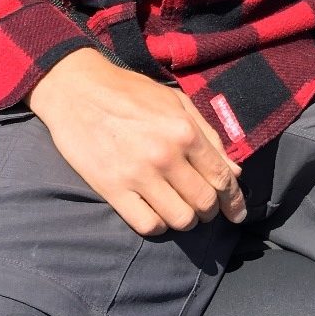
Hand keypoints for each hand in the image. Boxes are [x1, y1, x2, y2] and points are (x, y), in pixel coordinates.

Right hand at [27, 48, 245, 236]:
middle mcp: (165, 154)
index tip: (237, 214)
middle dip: (210, 211)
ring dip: (185, 220)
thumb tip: (234, 172)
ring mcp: (138, 174)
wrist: (77, 89)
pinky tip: (156, 214)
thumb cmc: (129, 92)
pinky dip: (158, 226)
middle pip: (204, 202)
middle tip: (204, 209)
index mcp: (184, 130)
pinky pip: (148, 225)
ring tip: (180, 211)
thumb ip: (207, 134)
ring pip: (180, 219)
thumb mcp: (174, 101)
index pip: (222, 177)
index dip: (234, 200)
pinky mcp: (112, 189)